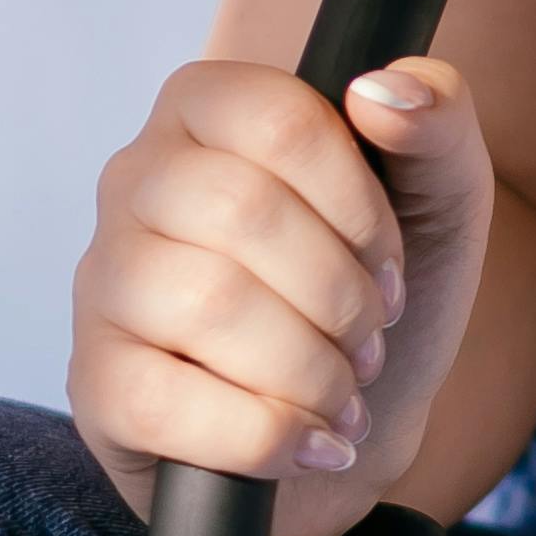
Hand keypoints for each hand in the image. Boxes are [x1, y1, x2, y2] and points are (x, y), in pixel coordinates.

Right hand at [68, 53, 490, 535]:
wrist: (349, 421)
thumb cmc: (378, 289)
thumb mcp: (439, 197)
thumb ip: (438, 118)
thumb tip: (383, 90)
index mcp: (207, 109)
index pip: (280, 121)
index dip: (358, 206)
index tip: (390, 266)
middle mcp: (135, 179)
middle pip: (241, 213)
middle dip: (338, 296)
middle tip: (370, 340)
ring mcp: (105, 280)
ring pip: (204, 304)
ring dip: (308, 369)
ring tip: (342, 394)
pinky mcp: (96, 382)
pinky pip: (162, 403)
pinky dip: (263, 436)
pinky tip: (310, 444)